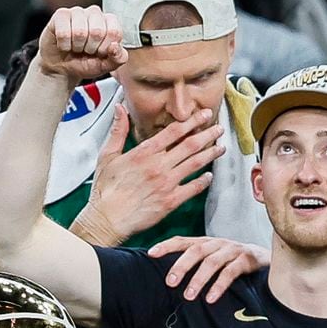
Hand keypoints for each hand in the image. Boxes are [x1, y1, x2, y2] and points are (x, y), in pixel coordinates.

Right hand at [36, 6, 125, 84]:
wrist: (61, 67)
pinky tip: (64, 44)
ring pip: (79, 32)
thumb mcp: (104, 66)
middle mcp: (95, 13)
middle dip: (89, 48)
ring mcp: (77, 12)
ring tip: (74, 47)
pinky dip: (63, 45)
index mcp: (110, 21)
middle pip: (97, 31)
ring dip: (75, 47)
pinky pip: (63, 33)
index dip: (104, 48)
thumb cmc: (84, 62)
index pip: (114, 32)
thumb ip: (117, 59)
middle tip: (85, 50)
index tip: (98, 52)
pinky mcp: (61, 15)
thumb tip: (114, 46)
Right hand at [73, 105, 222, 245]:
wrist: (107, 218)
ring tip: (220, 147)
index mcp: (144, 153)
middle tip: (218, 129)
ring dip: (211, 154)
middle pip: (190, 145)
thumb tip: (120, 109)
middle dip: (208, 134)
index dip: (192, 121)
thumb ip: (117, 131)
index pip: (174, 131)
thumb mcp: (107, 156)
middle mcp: (159, 166)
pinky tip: (209, 176)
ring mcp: (167, 183)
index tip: (203, 115)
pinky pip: (193, 188)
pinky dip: (204, 181)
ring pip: (196, 163)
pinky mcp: (170, 201)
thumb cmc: (105, 190)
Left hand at [147, 236, 269, 301]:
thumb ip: (194, 266)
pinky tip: (211, 298)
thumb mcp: (213, 260)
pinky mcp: (247, 260)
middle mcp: (218, 244)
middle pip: (196, 250)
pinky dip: (219, 285)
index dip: (166, 245)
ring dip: (198, 279)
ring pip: (212, 262)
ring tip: (188, 296)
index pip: (183, 241)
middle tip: (169, 283)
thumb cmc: (233, 263)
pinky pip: (231, 272)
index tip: (150, 254)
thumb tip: (167, 280)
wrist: (267, 260)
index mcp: (206, 243)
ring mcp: (233, 250)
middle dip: (181, 266)